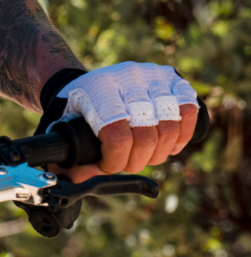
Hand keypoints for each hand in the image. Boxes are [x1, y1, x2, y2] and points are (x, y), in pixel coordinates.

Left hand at [53, 62, 199, 182]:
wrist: (88, 83)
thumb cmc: (77, 113)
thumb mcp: (66, 132)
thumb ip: (73, 160)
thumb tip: (81, 180)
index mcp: (99, 91)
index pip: (118, 137)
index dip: (116, 161)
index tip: (109, 166)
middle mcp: (128, 79)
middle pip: (146, 136)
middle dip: (137, 161)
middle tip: (128, 163)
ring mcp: (152, 75)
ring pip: (170, 126)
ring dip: (160, 152)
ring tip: (147, 155)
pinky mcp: (171, 77)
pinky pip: (189, 110)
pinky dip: (183, 134)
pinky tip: (171, 144)